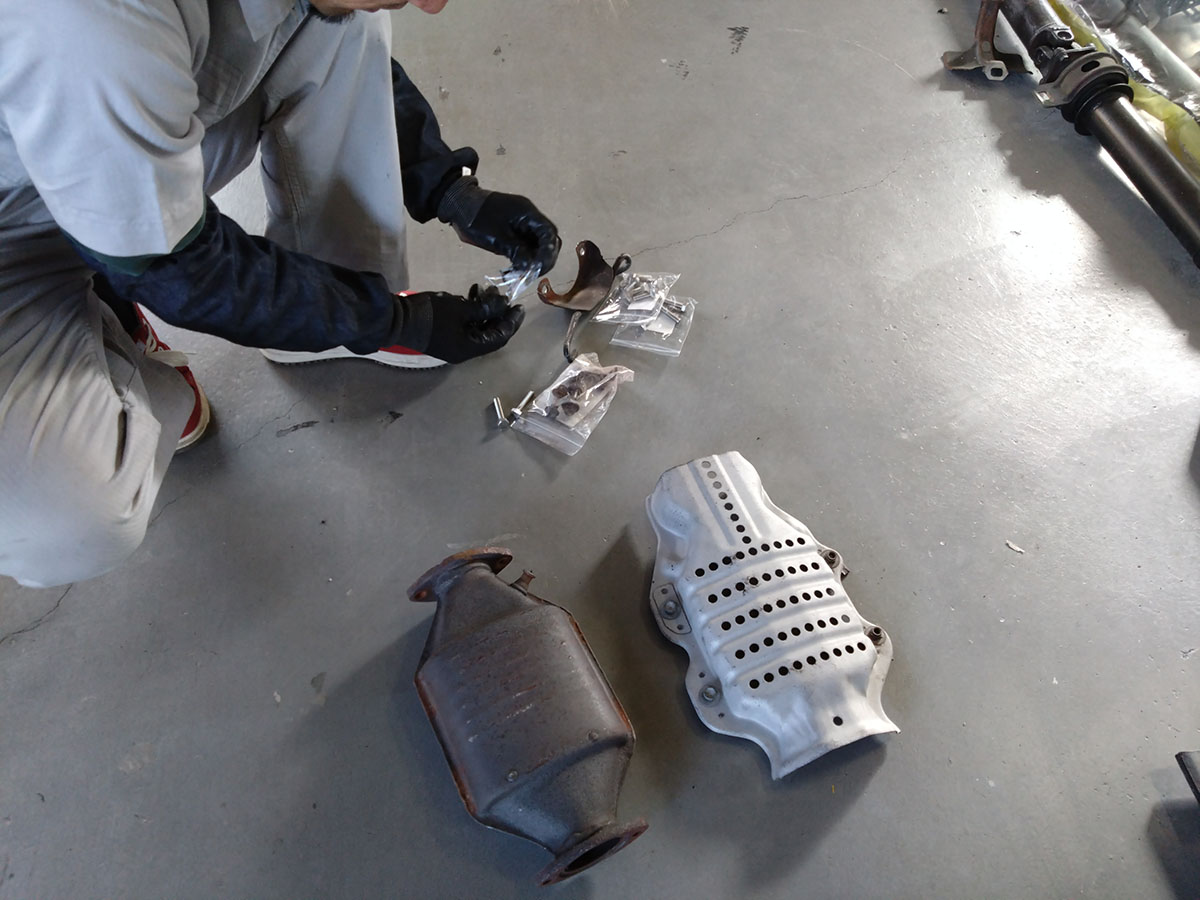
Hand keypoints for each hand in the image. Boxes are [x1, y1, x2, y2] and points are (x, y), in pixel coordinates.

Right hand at [397, 285, 524, 363]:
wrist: (396, 318)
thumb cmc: (430, 314)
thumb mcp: (461, 308)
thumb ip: (485, 307)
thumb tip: (504, 304)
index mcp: (469, 349)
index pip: (499, 338)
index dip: (511, 322)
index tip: (518, 307)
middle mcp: (464, 350)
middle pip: (489, 333)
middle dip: (498, 313)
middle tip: (503, 295)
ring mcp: (453, 343)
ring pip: (478, 327)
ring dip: (485, 309)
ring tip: (487, 290)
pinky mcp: (445, 335)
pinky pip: (465, 324)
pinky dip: (472, 311)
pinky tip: (472, 293)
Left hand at [437, 177, 561, 275]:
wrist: (458, 204)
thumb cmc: (475, 217)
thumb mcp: (496, 238)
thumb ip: (517, 252)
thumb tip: (532, 267)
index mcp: (528, 213)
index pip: (549, 234)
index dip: (548, 253)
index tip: (539, 269)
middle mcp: (529, 217)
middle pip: (547, 240)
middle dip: (543, 258)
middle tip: (532, 274)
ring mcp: (522, 223)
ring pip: (537, 244)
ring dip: (533, 260)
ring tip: (522, 274)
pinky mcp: (515, 230)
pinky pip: (526, 245)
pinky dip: (524, 257)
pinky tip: (516, 268)